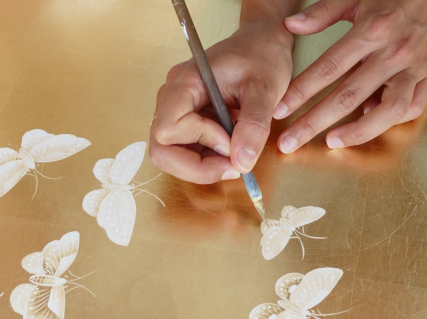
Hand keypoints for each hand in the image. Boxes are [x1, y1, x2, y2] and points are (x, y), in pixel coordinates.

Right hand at [149, 22, 293, 183]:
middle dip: (196, 167)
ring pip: (171, 156)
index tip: (231, 139)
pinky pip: (186, 152)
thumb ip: (254, 126)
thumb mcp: (265, 89)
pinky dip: (207, 160)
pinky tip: (231, 149)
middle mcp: (173, 98)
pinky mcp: (187, 122)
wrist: (262, 43)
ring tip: (235, 157)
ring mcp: (178, 111)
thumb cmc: (262, 56)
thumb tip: (242, 163)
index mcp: (185, 83)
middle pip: (162, 150)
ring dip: (203, 166)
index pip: (169, 128)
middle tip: (232, 166)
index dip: (200, 141)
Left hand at [274, 0, 426, 151]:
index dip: (301, 92)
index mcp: (371, 30)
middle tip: (290, 142)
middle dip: (314, 123)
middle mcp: (393, 52)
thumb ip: (323, 12)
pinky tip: (369, 119)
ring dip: (358, 132)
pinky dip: (392, 119)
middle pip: (347, 97)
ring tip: (332, 142)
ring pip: (388, 111)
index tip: (280, 110)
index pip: (328, 69)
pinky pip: (413, 106)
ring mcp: (413, 67)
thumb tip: (291, 25)